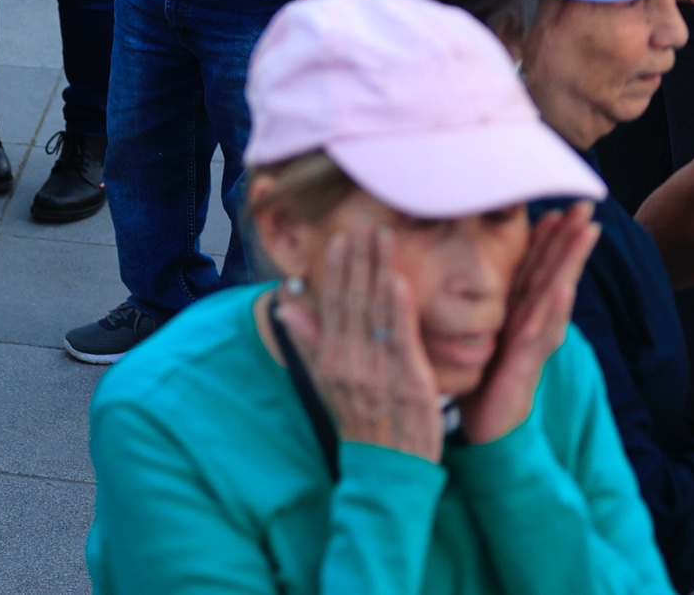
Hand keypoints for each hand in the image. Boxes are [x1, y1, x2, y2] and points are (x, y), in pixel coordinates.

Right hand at [271, 229, 445, 461]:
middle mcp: (349, 361)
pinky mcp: (408, 382)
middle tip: (366, 224)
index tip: (341, 238)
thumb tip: (285, 305)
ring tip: (384, 237)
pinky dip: (398, 307)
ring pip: (375, 311)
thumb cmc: (361, 422)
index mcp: (330, 359)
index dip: (336, 269)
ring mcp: (377, 371)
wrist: (387, 468)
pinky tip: (397, 279)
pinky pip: (400, 338)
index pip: (331, 304)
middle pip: (352, 300)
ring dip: (379, 269)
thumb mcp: (327, 381)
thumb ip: (310, 341)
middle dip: (358, 259)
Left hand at [455, 202, 598, 444]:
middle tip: (585, 205)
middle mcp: (530, 323)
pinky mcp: (525, 365)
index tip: (556, 206)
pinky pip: (540, 333)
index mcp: (517, 313)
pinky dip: (553, 309)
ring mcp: (532, 343)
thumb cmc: (481, 382)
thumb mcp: (476, 334)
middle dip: (569, 240)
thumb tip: (461, 271)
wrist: (483, 431)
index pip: (534, 268)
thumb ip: (479, 307)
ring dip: (571, 263)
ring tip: (586, 232)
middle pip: (553, 273)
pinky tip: (562, 287)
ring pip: (555, 295)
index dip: (546, 239)